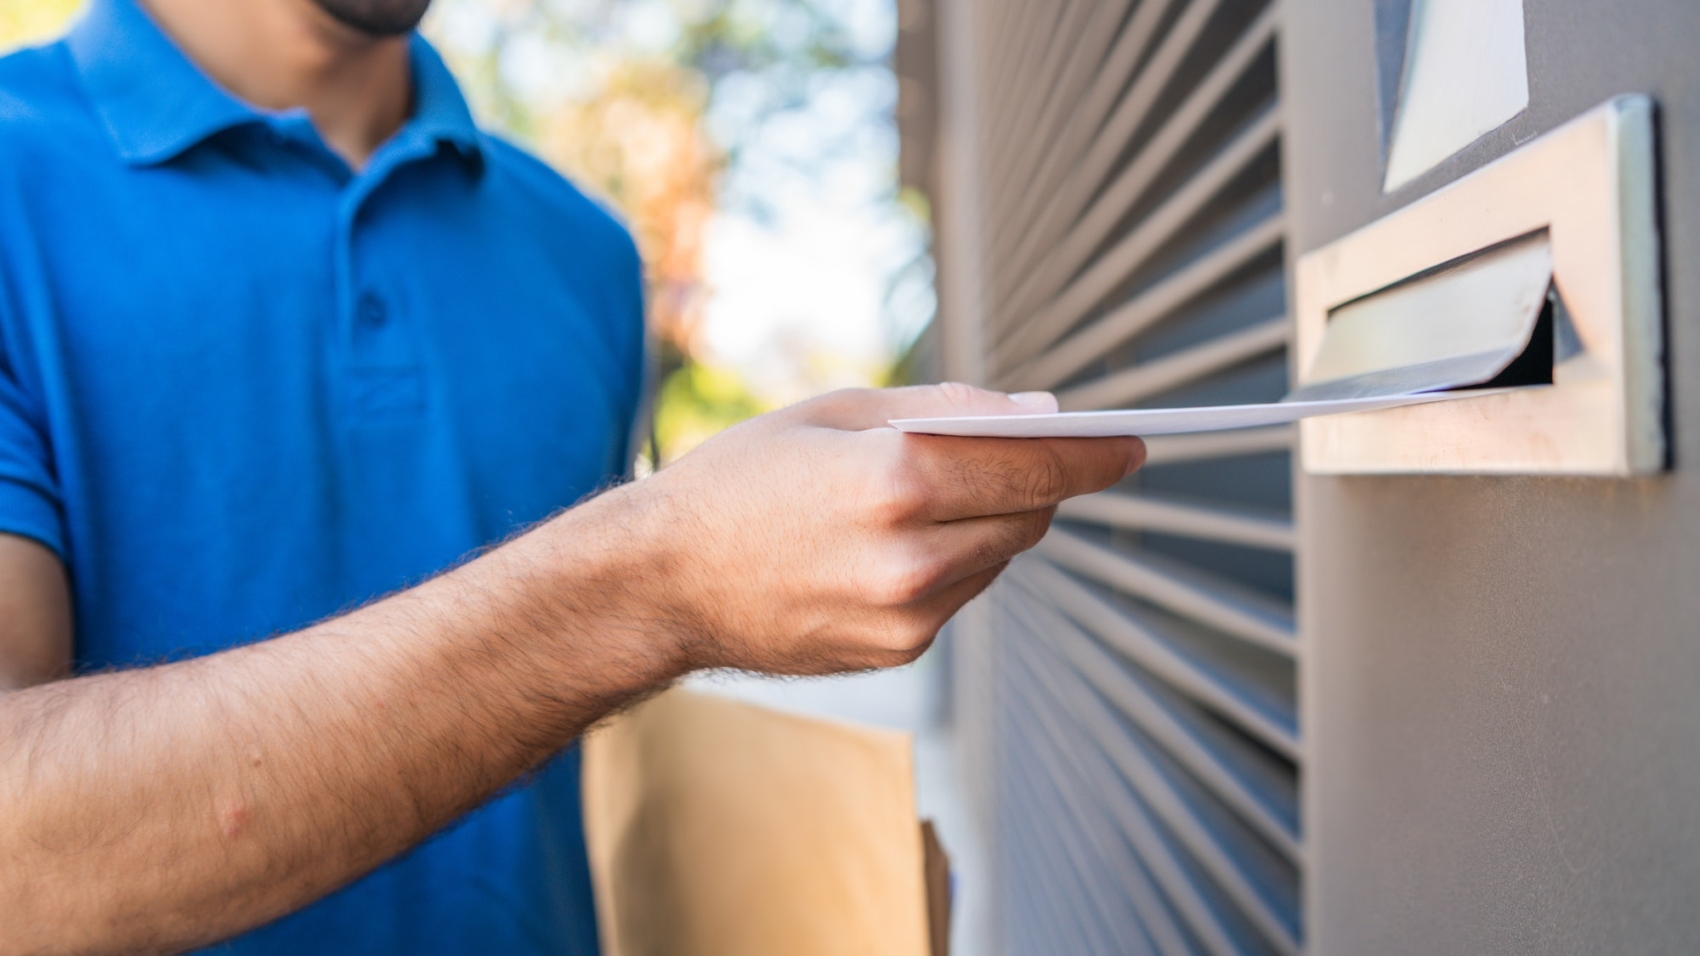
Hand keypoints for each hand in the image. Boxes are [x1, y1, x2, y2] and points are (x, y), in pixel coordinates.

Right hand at [625, 383, 1143, 674]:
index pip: (1038, 463)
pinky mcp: (898, 649)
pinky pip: (961, 593)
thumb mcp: (837, 412)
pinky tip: (897, 541)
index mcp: (897, 480)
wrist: (663, 582)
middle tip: (1027, 449)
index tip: (1134, 442)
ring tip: (933, 493)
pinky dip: (954, 561)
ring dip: (993, 520)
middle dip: (1041, 479)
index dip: (1096, 451)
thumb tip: (1043, 414)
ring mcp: (907, 615)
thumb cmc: (739, 481)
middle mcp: (912, 557)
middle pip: (1031, 513)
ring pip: (1001, 557)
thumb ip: (949, 410)